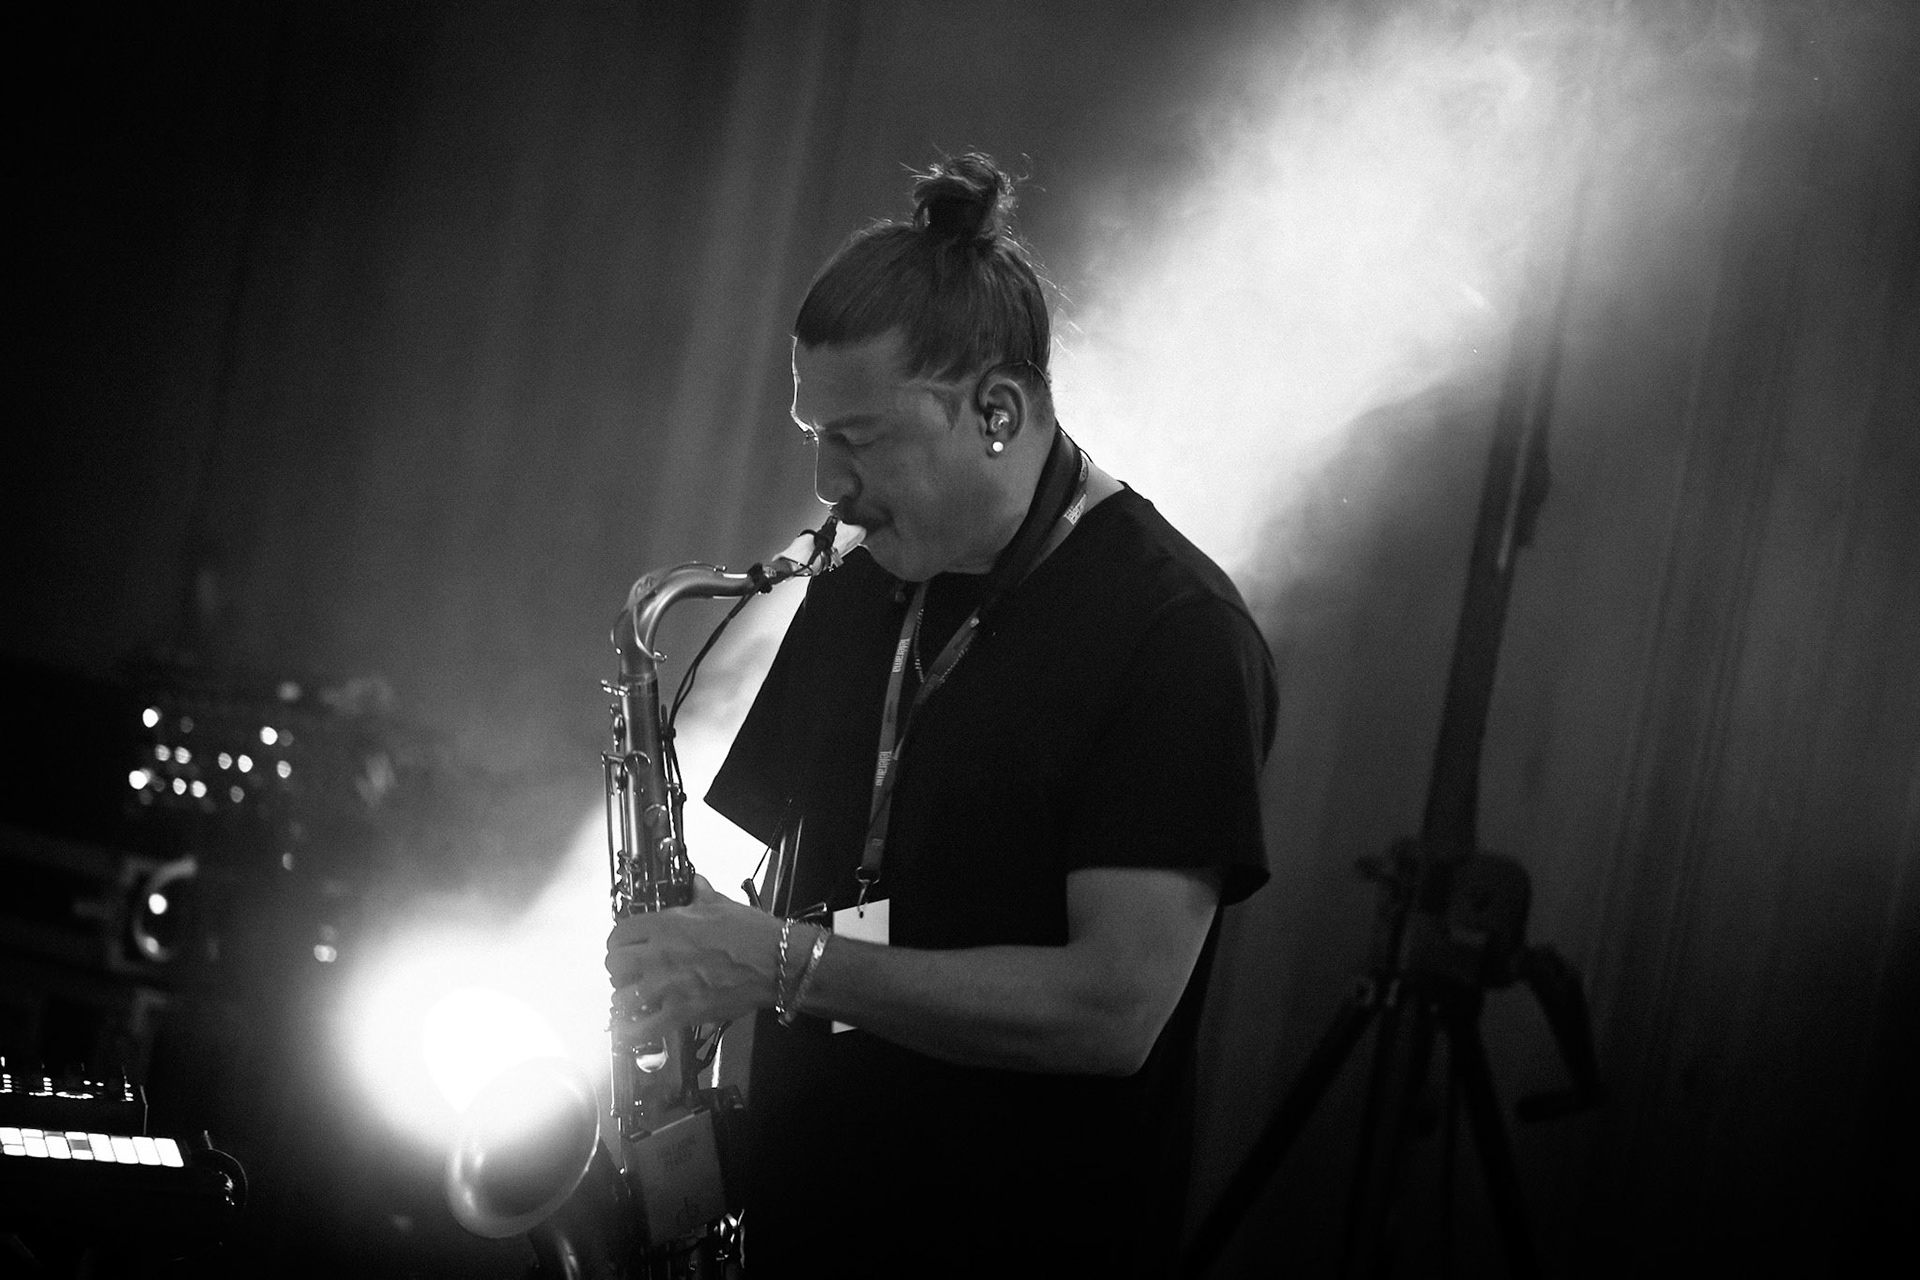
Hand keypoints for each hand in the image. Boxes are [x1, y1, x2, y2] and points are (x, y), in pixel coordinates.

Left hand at [605, 875, 780, 1037]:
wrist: (775, 962)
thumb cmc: (752, 935)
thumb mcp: (721, 904)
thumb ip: (700, 894)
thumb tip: (696, 884)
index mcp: (666, 925)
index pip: (620, 932)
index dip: (620, 941)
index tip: (625, 946)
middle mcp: (660, 954)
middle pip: (614, 964)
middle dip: (619, 969)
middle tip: (628, 973)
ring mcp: (667, 986)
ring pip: (620, 998)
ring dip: (624, 1000)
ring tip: (634, 1000)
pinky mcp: (681, 1013)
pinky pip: (642, 1029)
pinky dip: (632, 1033)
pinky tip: (631, 1030)